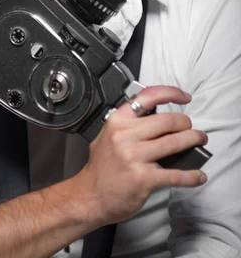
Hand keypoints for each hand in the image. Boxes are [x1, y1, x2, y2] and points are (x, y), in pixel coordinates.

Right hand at [76, 86, 207, 226]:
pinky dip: (191, 175)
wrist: (90, 196)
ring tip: (198, 141)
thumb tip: (154, 115)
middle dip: (186, 123)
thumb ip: (128, 124)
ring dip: (193, 140)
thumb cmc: (100, 167)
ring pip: (174, 142)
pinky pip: (175, 174)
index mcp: (118, 121)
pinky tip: (198, 176)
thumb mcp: (107, 134)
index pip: (148, 96)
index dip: (171, 93)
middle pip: (167, 120)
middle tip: (191, 128)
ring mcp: (135, 156)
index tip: (184, 97)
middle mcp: (125, 135)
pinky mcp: (144, 178)